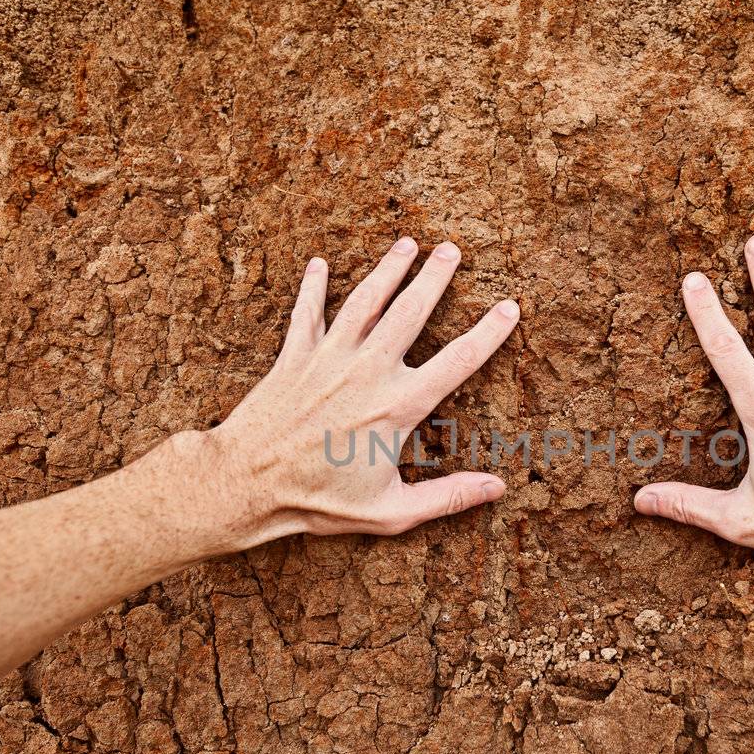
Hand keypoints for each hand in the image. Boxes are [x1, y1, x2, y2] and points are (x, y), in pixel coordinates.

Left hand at [165, 236, 519, 553]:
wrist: (244, 483)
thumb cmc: (317, 501)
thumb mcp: (390, 511)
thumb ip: (446, 498)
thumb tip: (497, 488)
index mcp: (397, 406)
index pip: (457, 361)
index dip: (489, 333)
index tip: (510, 307)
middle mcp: (366, 372)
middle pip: (410, 312)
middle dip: (434, 277)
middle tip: (452, 249)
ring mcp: (327, 359)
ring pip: (364, 301)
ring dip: (387, 269)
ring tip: (407, 243)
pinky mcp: (293, 358)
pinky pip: (306, 313)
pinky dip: (313, 287)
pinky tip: (319, 264)